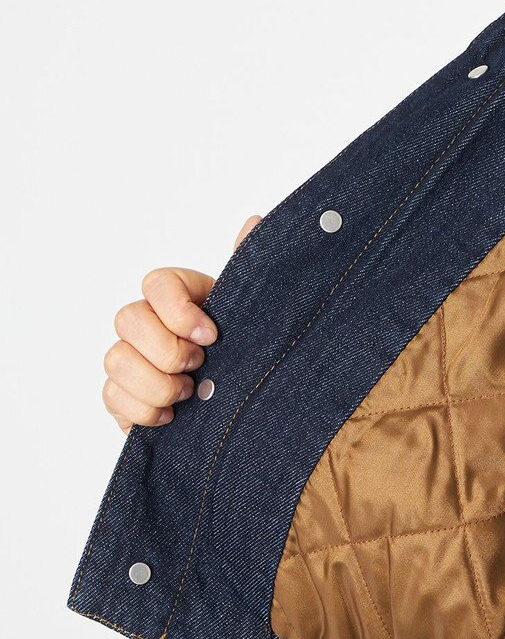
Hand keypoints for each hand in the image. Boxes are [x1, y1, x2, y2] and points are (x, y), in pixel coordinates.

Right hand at [103, 215, 260, 431]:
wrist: (249, 412)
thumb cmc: (249, 360)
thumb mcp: (257, 316)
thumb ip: (251, 271)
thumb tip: (254, 222)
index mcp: (182, 300)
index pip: (157, 283)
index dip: (177, 309)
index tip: (212, 336)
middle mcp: (150, 325)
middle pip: (127, 319)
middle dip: (167, 350)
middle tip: (200, 368)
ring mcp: (133, 360)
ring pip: (115, 360)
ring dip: (157, 384)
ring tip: (189, 395)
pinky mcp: (125, 396)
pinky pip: (113, 397)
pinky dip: (145, 411)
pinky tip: (174, 417)